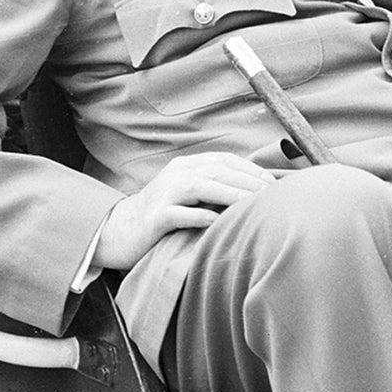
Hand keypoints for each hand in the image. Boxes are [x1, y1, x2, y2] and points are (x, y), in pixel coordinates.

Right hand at [93, 152, 280, 270]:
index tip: (272, 182)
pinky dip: (201, 216)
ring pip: (201, 187)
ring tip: (253, 203)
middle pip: (216, 170)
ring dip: (230, 194)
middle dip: (247, 180)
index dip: (249, 169)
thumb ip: (212, 189)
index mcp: (185, 166)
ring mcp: (164, 194)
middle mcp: (175, 174)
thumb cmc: (162, 215)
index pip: (223, 160)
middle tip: (271, 194)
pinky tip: (219, 222)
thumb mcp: (187, 195)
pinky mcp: (155, 217)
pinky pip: (181, 214)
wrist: (119, 231)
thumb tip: (252, 193)